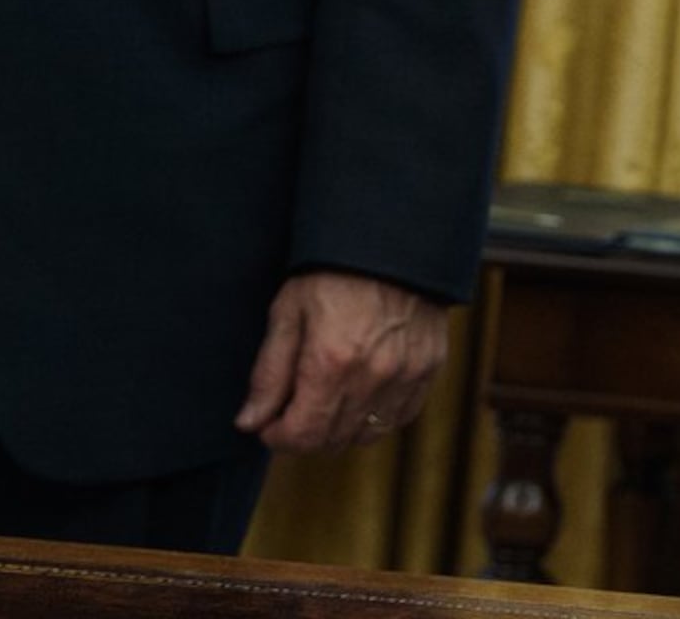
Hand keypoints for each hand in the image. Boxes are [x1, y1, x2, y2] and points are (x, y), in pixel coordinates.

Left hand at [235, 268, 446, 451]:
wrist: (391, 241)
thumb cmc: (333, 271)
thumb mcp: (288, 313)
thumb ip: (269, 373)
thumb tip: (250, 422)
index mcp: (331, 362)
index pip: (302, 435)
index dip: (277, 437)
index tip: (269, 425)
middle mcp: (372, 376)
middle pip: (333, 440)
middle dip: (305, 434)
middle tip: (293, 411)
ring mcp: (406, 374)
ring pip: (367, 434)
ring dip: (340, 430)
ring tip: (326, 403)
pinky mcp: (429, 366)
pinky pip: (401, 416)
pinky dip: (377, 416)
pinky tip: (361, 395)